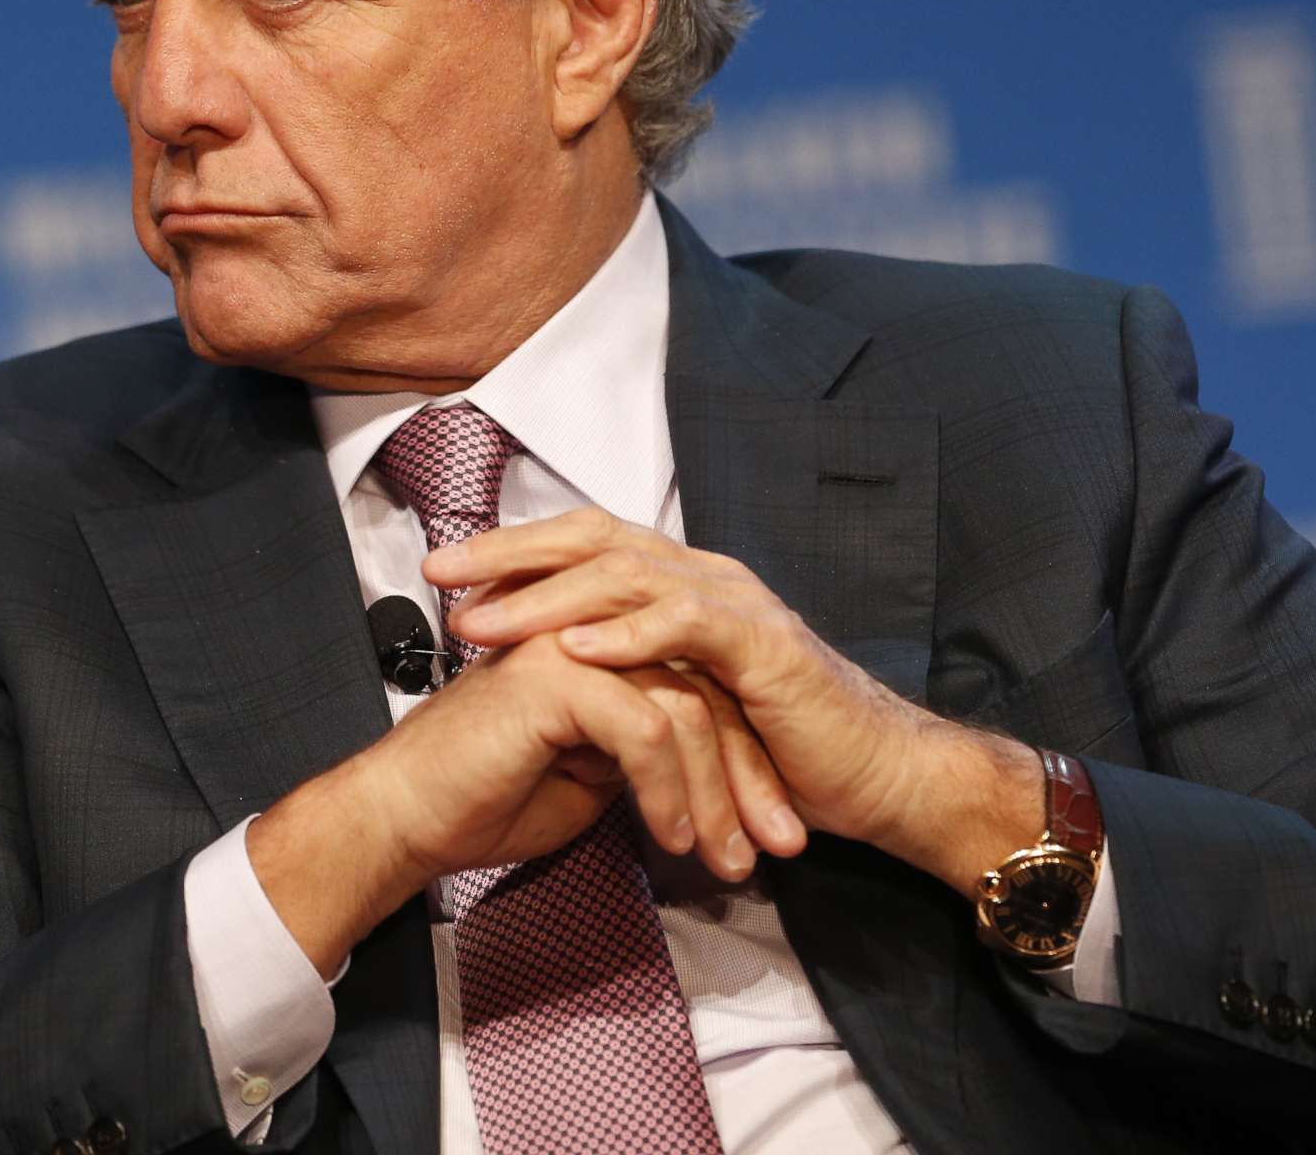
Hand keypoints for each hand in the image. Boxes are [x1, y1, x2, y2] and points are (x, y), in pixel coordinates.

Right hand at [246, 626, 789, 974]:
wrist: (406, 817)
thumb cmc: (483, 801)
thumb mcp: (586, 774)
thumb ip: (636, 749)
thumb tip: (690, 761)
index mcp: (596, 642)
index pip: (697, 685)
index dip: (741, 759)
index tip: (768, 829)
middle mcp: (588, 628)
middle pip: (704, 689)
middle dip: (748, 775)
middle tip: (777, 847)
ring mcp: (571, 642)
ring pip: (685, 707)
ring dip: (717, 792)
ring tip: (728, 859)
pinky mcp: (556, 674)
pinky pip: (645, 728)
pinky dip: (670, 790)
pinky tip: (670, 837)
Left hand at [429, 507, 1042, 894]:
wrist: (875, 776)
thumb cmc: (778, 749)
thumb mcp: (682, 703)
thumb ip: (628, 677)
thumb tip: (545, 673)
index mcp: (681, 583)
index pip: (583, 543)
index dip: (512, 550)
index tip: (441, 570)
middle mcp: (705, 576)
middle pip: (593, 540)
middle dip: (510, 555)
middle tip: (439, 574)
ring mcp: (736, 604)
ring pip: (628, 575)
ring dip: (549, 596)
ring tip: (487, 619)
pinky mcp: (764, 647)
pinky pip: (688, 625)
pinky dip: (630, 633)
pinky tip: (578, 645)